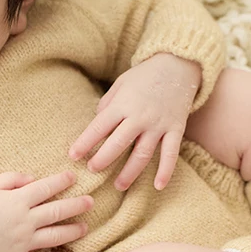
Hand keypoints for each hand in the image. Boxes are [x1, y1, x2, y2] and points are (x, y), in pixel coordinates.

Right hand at [0, 171, 92, 251]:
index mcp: (17, 201)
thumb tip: (33, 179)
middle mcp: (25, 221)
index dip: (62, 181)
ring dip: (73, 232)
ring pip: (56, 236)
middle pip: (58, 211)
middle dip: (77, 205)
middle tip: (90, 202)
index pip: (47, 188)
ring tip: (84, 228)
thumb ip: (11, 179)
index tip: (73, 177)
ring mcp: (23, 243)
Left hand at [68, 53, 201, 190]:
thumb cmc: (144, 76)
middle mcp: (140, 116)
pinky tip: (158, 186)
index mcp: (123, 104)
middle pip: (118, 144)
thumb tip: (97, 124)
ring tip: (118, 185)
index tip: (73, 156)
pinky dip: (166, 171)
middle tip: (92, 170)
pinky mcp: (176, 129)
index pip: (99, 127)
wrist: (177, 65)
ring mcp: (159, 124)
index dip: (84, 143)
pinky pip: (171, 154)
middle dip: (102, 160)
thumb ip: (107, 105)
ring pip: (142, 154)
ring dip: (129, 173)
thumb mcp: (120, 84)